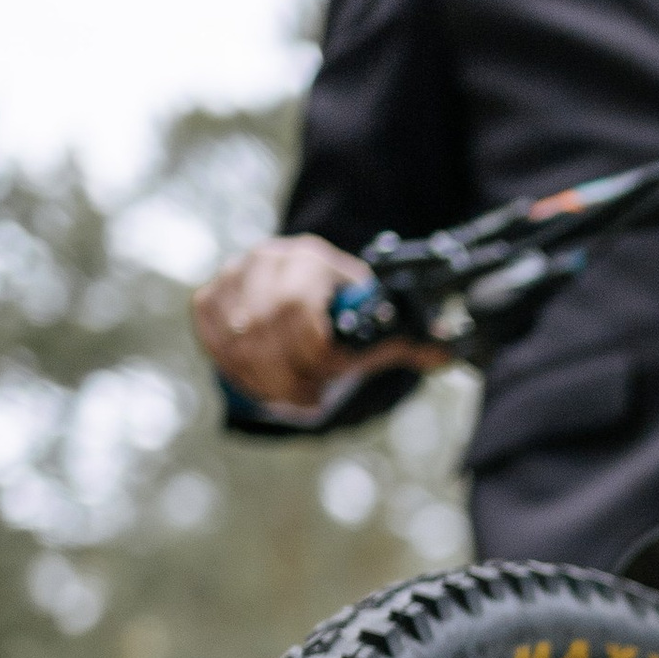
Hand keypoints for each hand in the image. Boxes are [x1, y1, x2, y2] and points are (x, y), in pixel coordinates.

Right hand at [191, 233, 444, 415]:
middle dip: (288, 375)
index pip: (298, 308)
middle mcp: (267, 259)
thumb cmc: (344, 314)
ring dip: (264, 380)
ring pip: (237, 338)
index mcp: (312, 259)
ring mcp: (234, 275)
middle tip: (310, 399)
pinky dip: (234, 370)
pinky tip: (260, 386)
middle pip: (264, 328)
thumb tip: (448, 349)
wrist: (305, 292)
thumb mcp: (375, 323)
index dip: (312, 355)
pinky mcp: (210, 296)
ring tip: (291, 397)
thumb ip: (408, 338)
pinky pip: (212, 338)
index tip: (329, 379)